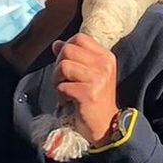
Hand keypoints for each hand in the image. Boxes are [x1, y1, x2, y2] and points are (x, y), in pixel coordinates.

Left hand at [53, 31, 120, 146]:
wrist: (106, 124)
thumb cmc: (95, 98)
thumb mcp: (90, 73)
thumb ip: (75, 57)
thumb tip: (57, 44)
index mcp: (106, 57)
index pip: (79, 38)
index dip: (67, 48)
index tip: (68, 64)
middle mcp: (104, 65)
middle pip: (68, 50)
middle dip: (58, 65)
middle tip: (63, 79)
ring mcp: (98, 79)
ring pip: (63, 66)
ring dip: (57, 80)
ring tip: (64, 90)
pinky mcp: (89, 93)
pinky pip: (63, 86)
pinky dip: (60, 94)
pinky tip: (68, 100)